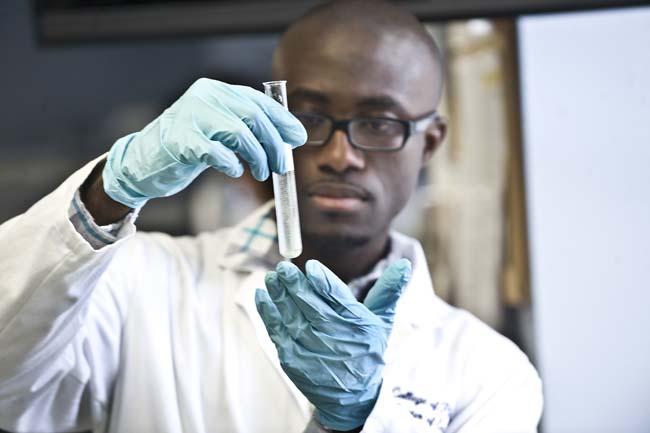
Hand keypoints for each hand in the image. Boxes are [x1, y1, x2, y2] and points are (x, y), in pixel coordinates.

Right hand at [102, 78, 306, 207]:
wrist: (143, 163)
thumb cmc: (188, 148)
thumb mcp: (219, 131)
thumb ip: (247, 127)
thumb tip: (289, 137)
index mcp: (216, 90)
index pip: (258, 100)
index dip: (282, 120)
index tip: (298, 138)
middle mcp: (204, 97)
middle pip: (253, 116)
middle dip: (274, 143)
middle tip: (282, 165)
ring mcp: (190, 116)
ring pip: (239, 133)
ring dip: (258, 157)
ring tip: (261, 173)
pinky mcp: (179, 140)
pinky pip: (216, 152)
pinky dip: (231, 164)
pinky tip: (235, 171)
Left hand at [255, 259, 411, 430]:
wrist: (352, 396)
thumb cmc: (367, 350)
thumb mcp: (383, 321)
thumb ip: (388, 291)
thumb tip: (404, 265)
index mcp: (356, 325)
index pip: (338, 298)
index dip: (323, 281)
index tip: (310, 267)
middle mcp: (333, 337)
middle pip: (310, 306)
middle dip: (295, 285)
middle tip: (283, 267)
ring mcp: (310, 350)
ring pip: (291, 316)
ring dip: (278, 295)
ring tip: (271, 278)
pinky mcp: (292, 359)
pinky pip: (277, 331)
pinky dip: (268, 313)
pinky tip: (262, 296)